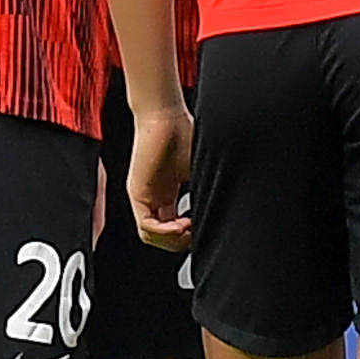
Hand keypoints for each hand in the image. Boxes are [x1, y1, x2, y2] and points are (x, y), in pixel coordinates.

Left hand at [127, 103, 194, 249]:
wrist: (166, 115)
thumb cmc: (184, 134)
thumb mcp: (201, 171)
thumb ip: (206, 193)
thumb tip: (222, 212)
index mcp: (169, 195)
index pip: (174, 229)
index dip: (190, 236)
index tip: (205, 228)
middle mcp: (155, 198)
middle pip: (162, 239)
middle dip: (181, 243)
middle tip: (197, 233)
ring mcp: (144, 197)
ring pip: (151, 237)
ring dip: (173, 240)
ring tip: (188, 229)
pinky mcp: (137, 193)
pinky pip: (145, 227)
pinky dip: (164, 233)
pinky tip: (179, 225)